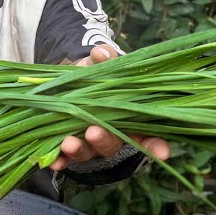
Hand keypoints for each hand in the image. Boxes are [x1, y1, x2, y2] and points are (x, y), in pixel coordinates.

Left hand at [47, 44, 171, 170]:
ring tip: (68, 143)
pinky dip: (59, 159)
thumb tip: (102, 53)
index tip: (163, 152)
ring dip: (79, 150)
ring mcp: (89, 143)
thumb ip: (104, 59)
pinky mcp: (68, 146)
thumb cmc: (95, 72)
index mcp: (128, 117)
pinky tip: (53, 161)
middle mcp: (112, 134)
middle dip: (104, 140)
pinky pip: (64, 157)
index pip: (149, 135)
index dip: (156, 145)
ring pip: (88, 152)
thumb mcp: (101, 63)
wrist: (68, 79)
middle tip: (94, 132)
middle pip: (114, 144)